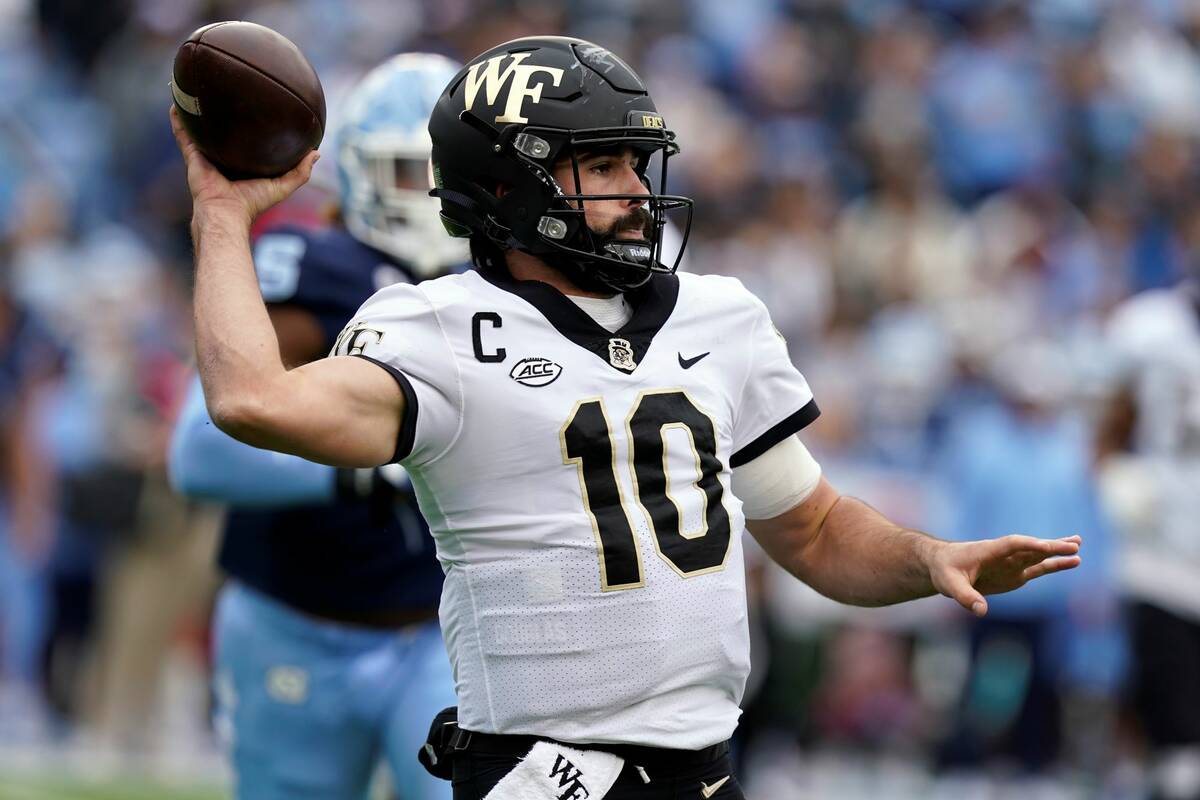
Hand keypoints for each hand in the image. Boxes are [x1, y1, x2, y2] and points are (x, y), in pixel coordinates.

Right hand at [169, 105, 318, 226]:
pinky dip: (178, 120)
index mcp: (243, 164)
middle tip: (226, 91)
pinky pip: (183, 134)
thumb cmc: (253, 203)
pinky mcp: (192, 156)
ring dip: (197, 113)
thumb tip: (317, 153)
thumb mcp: (283, 186)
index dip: (251, 127)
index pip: (248, 142)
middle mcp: (224, 158)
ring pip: (201, 130)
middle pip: (224, 132)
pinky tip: (175, 103)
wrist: (226, 212)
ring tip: (197, 90)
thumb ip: (301, 172)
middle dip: (223, 115)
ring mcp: (206, 156)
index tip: (257, 107)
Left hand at [928, 534, 1081, 616]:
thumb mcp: (950, 584)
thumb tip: (981, 611)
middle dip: (1051, 546)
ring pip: (1038, 556)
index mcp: (988, 550)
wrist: (943, 566)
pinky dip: (1054, 565)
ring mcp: (1011, 564)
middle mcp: (1003, 555)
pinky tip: (1072, 561)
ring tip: (1078, 547)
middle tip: (1074, 544)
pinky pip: (1038, 568)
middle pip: (1031, 548)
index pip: (1011, 545)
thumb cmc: (944, 570)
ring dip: (1057, 551)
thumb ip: (966, 597)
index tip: (1045, 547)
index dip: (1028, 545)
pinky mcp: (1015, 574)